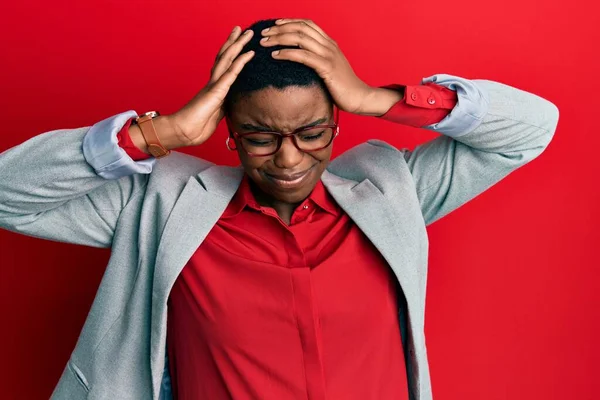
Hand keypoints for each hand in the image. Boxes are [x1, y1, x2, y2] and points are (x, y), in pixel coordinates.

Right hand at [169, 27, 254, 146]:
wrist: (184, 132)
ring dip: (238, 45)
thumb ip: (223, 106)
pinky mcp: (216, 92)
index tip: (241, 44)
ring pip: (227, 60)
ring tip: (247, 33)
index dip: (233, 55)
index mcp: (214, 89)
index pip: (225, 67)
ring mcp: (214, 86)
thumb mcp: (216, 115)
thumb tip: (231, 104)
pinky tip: (248, 53)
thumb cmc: (196, 127)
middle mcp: (213, 83)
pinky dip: (240, 62)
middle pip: (225, 58)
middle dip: (235, 43)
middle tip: (244, 30)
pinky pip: (230, 74)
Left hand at [260, 19, 401, 115]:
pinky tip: (275, 56)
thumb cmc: (343, 87)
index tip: (274, 25)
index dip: (289, 22)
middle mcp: (329, 45)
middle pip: (300, 28)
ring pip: (299, 38)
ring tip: (265, 43)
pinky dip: (287, 53)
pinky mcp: (327, 67)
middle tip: (264, 34)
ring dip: (279, 38)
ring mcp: (328, 55)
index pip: (307, 24)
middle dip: (279, 29)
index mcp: (329, 43)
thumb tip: (299, 62)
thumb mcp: (329, 69)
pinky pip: (303, 56)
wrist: (360, 97)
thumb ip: (317, 61)